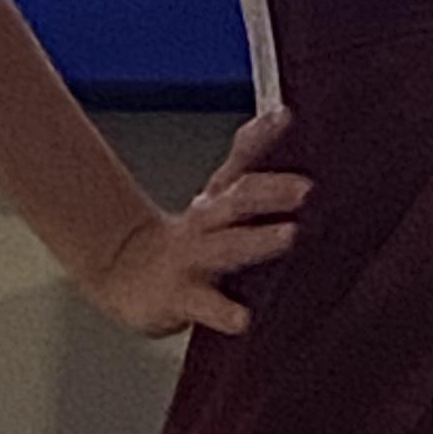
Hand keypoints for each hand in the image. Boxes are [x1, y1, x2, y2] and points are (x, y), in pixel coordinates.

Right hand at [77, 104, 310, 339]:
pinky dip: (225, 314)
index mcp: (218, 200)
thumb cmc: (188, 239)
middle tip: (306, 189)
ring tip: (288, 236)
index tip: (284, 117)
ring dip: (258, 241)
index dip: (260, 138)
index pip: (239, 162)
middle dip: (272, 192)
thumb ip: (247, 156)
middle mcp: (207, 224)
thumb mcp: (217, 195)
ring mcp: (193, 260)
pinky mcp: (182, 298)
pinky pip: (206, 307)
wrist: (127, 274)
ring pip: (227, 247)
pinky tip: (244, 320)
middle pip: (237, 201)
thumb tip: (282, 113)